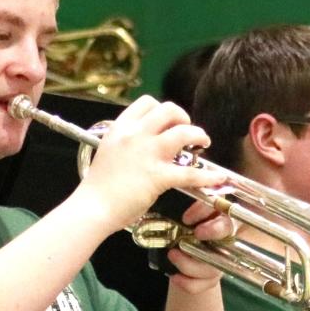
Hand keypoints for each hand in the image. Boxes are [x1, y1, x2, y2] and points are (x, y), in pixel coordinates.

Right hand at [77, 96, 228, 229]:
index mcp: (120, 128)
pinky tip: (217, 177)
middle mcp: (134, 135)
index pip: (146, 103)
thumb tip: (144, 144)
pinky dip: (208, 176)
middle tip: (187, 130)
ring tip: (203, 143)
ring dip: (198, 135)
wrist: (92, 208)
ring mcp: (147, 154)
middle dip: (183, 117)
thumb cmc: (98, 187)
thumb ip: (126, 143)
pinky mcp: (157, 176)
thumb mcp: (109, 152)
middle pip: (168, 110)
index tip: (168, 122)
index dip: (162, 110)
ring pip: (183, 132)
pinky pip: (190, 173)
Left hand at [166, 197, 231, 293]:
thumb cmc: (177, 226)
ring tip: (172, 255)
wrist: (174, 252)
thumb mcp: (176, 209)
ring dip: (191, 262)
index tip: (186, 217)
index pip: (220, 206)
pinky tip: (175, 277)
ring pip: (214, 263)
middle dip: (214, 230)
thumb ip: (181, 195)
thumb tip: (177, 182)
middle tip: (196, 233)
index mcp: (216, 214)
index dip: (206, 211)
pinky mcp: (211, 278)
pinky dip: (188, 283)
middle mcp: (223, 235)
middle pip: (228, 231)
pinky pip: (204, 284)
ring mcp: (220, 258)